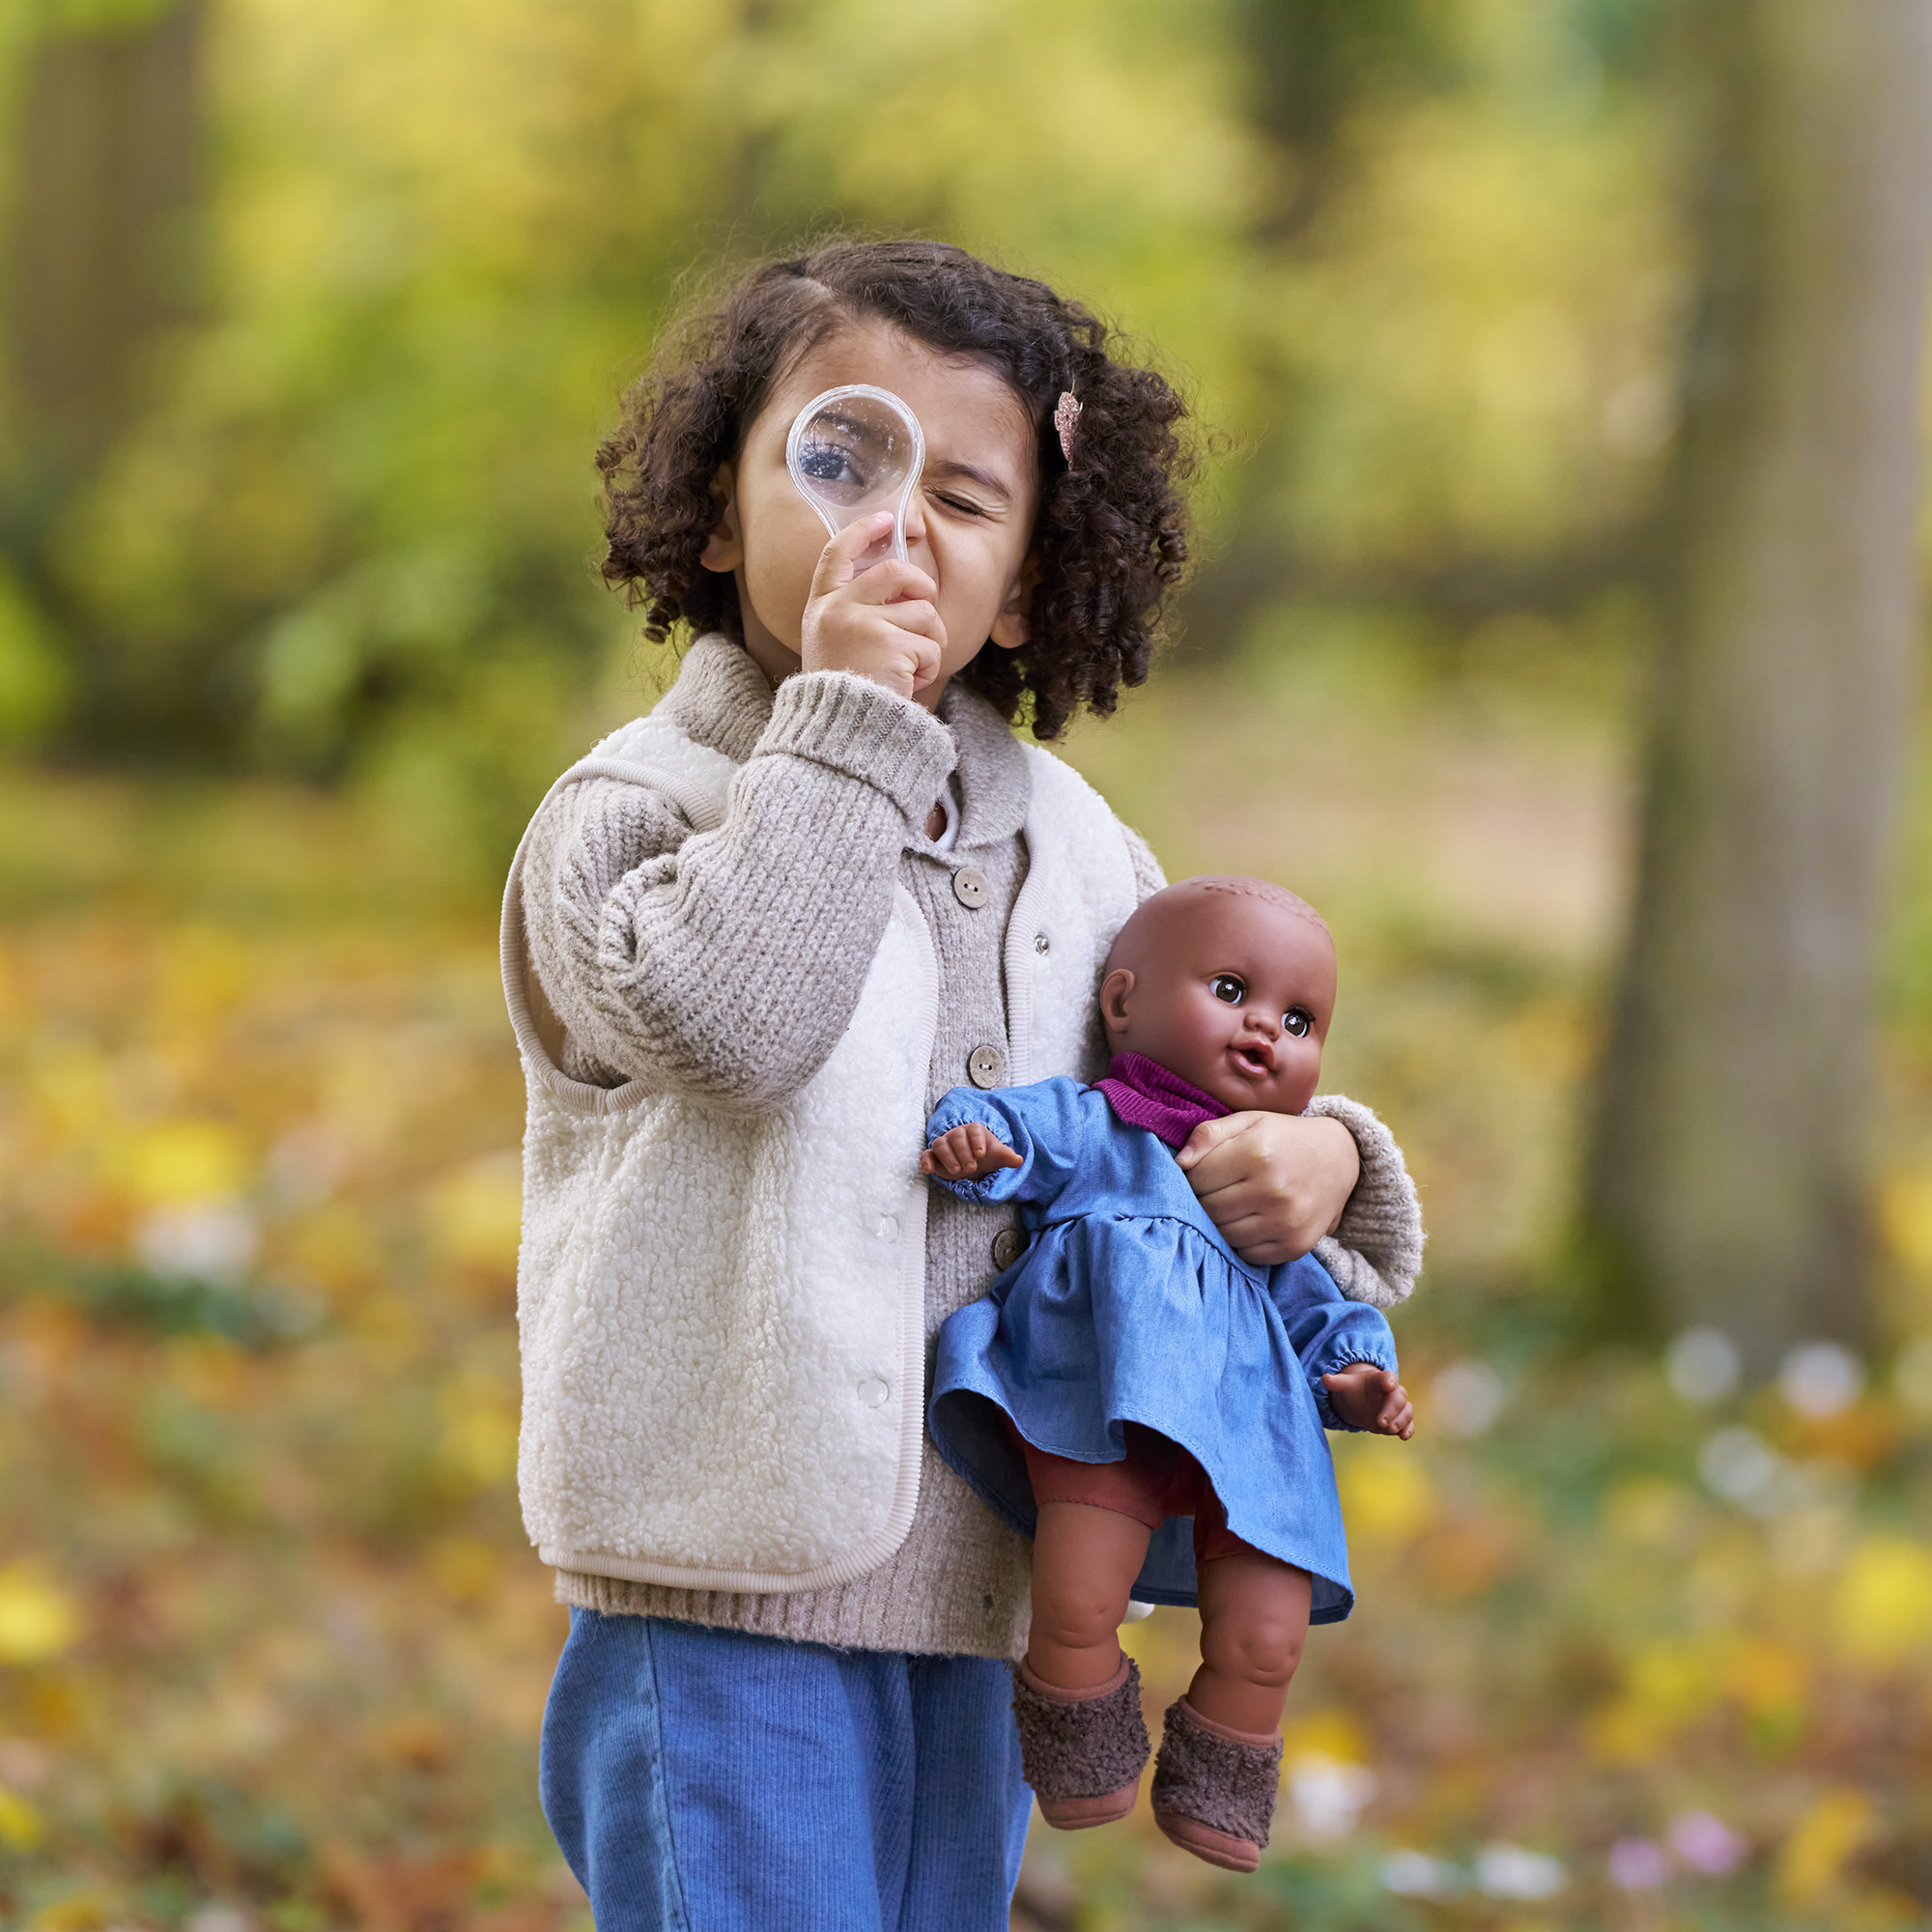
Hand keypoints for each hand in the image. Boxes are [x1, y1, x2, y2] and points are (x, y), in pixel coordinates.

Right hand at [800, 512, 945, 698]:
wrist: (838, 734)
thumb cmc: (842, 694)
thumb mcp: (832, 644)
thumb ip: (854, 612)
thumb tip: (901, 588)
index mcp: (821, 606)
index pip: (837, 553)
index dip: (863, 530)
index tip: (887, 518)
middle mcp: (838, 609)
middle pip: (896, 572)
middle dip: (922, 587)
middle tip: (925, 610)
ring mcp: (864, 624)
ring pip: (923, 613)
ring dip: (929, 643)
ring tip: (909, 669)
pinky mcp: (891, 644)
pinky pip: (931, 646)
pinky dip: (929, 668)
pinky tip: (907, 684)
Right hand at [921, 1122, 1022, 1180]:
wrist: (973, 1163)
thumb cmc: (985, 1156)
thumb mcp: (997, 1157)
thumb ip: (1007, 1157)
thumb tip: (1019, 1160)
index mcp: (974, 1130)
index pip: (974, 1130)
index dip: (977, 1141)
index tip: (981, 1154)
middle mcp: (957, 1134)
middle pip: (956, 1137)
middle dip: (963, 1152)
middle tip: (971, 1168)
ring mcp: (944, 1143)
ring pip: (940, 1143)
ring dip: (947, 1157)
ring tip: (957, 1171)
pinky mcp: (934, 1155)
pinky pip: (927, 1154)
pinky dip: (926, 1161)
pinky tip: (930, 1170)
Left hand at [1176, 1112, 1359, 1265]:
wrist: (1339, 1159)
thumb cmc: (1284, 1137)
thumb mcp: (1249, 1121)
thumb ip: (1209, 1133)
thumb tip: (1179, 1162)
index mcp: (1257, 1153)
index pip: (1197, 1179)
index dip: (1192, 1177)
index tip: (1201, 1173)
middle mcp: (1272, 1190)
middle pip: (1208, 1208)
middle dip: (1202, 1200)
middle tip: (1214, 1191)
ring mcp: (1286, 1221)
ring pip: (1224, 1234)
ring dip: (1219, 1223)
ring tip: (1230, 1205)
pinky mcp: (1295, 1245)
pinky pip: (1247, 1253)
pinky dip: (1241, 1241)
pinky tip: (1249, 1221)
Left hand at [1322, 1364, 1414, 1438]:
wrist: (1361, 1400)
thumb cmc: (1355, 1389)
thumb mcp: (1345, 1385)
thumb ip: (1336, 1382)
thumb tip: (1324, 1378)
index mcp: (1380, 1380)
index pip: (1388, 1377)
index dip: (1389, 1380)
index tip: (1388, 1385)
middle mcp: (1393, 1392)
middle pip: (1400, 1396)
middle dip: (1393, 1409)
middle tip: (1381, 1422)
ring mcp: (1398, 1407)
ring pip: (1407, 1410)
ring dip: (1401, 1420)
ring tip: (1390, 1430)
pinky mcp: (1399, 1420)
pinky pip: (1409, 1424)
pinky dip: (1408, 1430)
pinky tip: (1403, 1437)